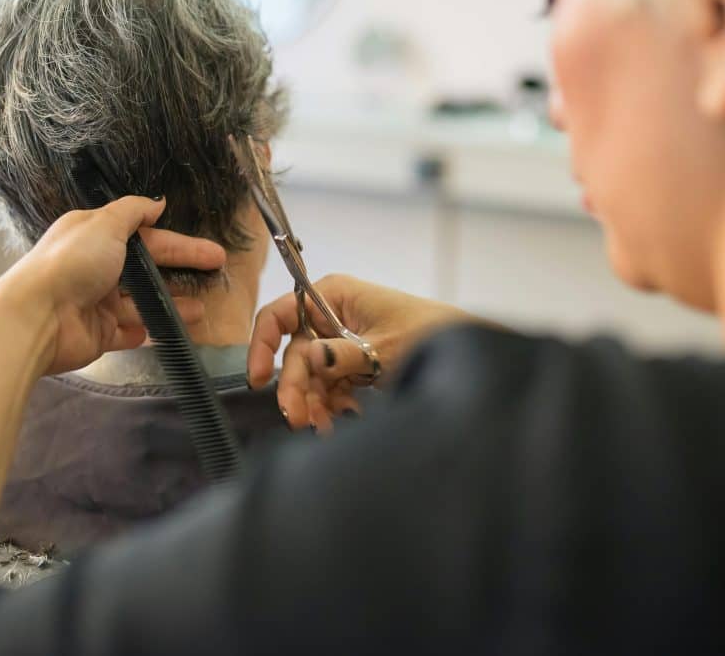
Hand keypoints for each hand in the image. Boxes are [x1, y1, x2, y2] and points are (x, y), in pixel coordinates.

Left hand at [0, 196, 225, 376]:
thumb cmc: (73, 264)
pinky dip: (146, 331)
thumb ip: (134, 211)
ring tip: (201, 311)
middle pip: (148, 269)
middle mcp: (96, 267)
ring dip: (172, 305)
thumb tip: (158, 202)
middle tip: (217, 275)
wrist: (37, 318)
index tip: (211, 253)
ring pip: (142, 302)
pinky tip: (169, 332)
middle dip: (182, 271)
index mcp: (95, 236)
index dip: (180, 244)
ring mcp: (97, 302)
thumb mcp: (105, 224)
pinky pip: (128, 331)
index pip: (147, 238)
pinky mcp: (99, 333)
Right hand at [248, 275, 471, 431]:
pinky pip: (329, 388)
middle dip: (296, 387)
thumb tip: (309, 358)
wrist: (467, 352)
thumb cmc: (431, 334)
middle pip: (294, 353)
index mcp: (333, 295)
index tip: (258, 379)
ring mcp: (342, 342)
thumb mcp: (384, 347)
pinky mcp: (354, 366)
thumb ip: (343, 355)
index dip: (262, 345)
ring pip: (310, 376)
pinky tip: (340, 421)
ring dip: (313, 404)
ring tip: (324, 429)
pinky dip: (331, 407)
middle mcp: (333, 315)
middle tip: (299, 419)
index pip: (280, 315)